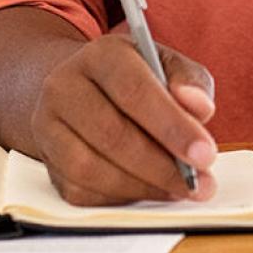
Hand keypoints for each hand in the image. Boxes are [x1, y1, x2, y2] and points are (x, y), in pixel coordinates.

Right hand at [30, 34, 217, 205]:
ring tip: (179, 189)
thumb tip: (201, 108)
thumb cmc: (134, 78)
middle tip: (199, 183)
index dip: (172, 126)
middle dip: (162, 165)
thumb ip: (191, 81)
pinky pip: (80, 191)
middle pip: (112, 134)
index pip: (134, 91)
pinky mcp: (46, 159)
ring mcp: (48, 125)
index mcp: (100, 55)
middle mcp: (64, 86)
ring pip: (91, 168)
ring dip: (142, 186)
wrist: (81, 86)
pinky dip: (120, 198)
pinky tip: (150, 190)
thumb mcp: (165, 64)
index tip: (206, 154)